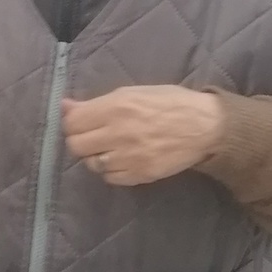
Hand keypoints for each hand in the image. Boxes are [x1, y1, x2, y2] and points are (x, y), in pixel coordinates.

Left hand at [61, 86, 224, 187]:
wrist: (205, 126)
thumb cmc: (170, 102)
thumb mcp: (132, 93)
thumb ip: (96, 103)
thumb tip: (65, 106)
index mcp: (116, 107)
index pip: (72, 123)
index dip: (72, 123)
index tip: (80, 122)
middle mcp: (119, 133)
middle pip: (76, 146)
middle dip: (80, 141)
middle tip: (93, 137)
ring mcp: (130, 156)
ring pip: (92, 165)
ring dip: (96, 157)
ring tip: (110, 148)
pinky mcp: (141, 174)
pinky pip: (111, 178)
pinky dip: (111, 171)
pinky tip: (122, 160)